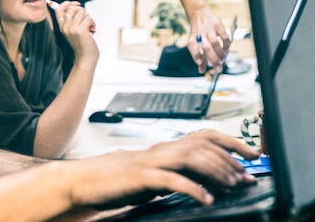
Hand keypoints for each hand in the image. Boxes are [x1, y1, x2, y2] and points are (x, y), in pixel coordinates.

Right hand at [54, 1, 97, 60]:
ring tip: (89, 26)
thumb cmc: (82, 44)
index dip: (67, 3)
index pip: (59, 9)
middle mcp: (65, 27)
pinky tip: (92, 29)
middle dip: (82, 10)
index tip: (76, 4)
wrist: (85, 58)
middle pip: (72, 8)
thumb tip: (76, 6)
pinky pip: (88, 18)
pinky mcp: (80, 31)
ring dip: (88, 18)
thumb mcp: (73, 31)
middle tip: (85, 18)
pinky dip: (93, 23)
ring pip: (82, 12)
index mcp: (62, 27)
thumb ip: (72, 21)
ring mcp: (72, 29)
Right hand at [65, 130, 258, 208]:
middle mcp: (160, 150)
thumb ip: (174, 174)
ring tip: (230, 186)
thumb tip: (202, 183)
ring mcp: (149, 162)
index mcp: (164, 148)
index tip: (252, 154)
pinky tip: (204, 199)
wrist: (82, 180)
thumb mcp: (151, 176)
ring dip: (215, 171)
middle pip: (201, 144)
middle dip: (229, 160)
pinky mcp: (139, 177)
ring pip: (189, 157)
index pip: (203, 136)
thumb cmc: (115, 180)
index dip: (231, 143)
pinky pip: (170, 180)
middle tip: (246, 176)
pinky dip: (191, 188)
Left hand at [187, 6, 229, 72]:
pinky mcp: (218, 24)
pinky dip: (226, 45)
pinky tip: (226, 50)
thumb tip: (201, 71)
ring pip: (215, 43)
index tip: (199, 62)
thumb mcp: (195, 41)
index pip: (191, 46)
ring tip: (222, 60)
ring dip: (220, 53)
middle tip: (218, 69)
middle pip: (206, 48)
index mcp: (192, 37)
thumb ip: (199, 56)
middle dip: (213, 59)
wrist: (199, 12)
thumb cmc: (197, 31)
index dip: (195, 54)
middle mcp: (200, 33)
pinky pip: (224, 36)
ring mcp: (209, 28)